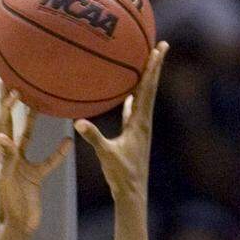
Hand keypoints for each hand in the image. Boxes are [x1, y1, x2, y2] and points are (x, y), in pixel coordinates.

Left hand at [0, 89, 70, 234]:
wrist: (18, 226)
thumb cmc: (9, 205)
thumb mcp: (6, 179)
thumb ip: (7, 158)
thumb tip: (3, 137)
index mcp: (2, 155)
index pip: (3, 124)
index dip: (8, 106)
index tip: (14, 88)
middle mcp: (10, 156)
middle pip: (10, 123)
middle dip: (10, 104)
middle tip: (11, 82)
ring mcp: (22, 165)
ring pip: (27, 137)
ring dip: (31, 119)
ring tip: (36, 101)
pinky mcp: (34, 176)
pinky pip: (48, 161)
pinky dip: (58, 153)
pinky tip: (69, 142)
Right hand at [74, 41, 167, 207]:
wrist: (133, 194)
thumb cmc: (121, 176)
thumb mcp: (106, 155)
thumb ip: (94, 138)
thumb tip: (78, 122)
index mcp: (140, 123)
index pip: (147, 88)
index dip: (153, 68)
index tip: (160, 48)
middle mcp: (144, 122)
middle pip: (150, 87)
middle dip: (155, 66)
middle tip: (161, 45)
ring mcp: (140, 129)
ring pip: (144, 97)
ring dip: (146, 80)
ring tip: (148, 64)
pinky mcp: (135, 136)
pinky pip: (134, 111)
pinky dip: (134, 99)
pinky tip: (130, 95)